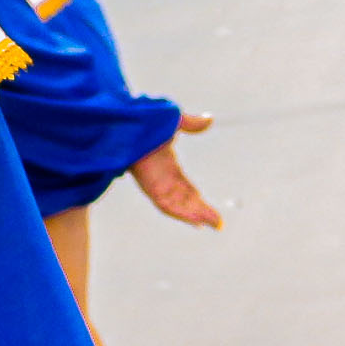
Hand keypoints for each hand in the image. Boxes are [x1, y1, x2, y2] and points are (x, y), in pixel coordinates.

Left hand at [132, 115, 220, 229]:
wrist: (124, 124)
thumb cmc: (143, 122)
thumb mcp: (174, 123)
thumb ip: (192, 124)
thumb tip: (210, 119)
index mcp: (167, 166)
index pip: (185, 189)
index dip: (198, 200)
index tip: (211, 210)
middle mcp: (162, 178)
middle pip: (185, 200)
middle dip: (202, 211)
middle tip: (219, 225)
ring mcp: (155, 183)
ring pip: (178, 205)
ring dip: (196, 215)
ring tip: (215, 226)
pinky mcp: (149, 186)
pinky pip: (166, 204)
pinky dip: (182, 213)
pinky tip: (197, 221)